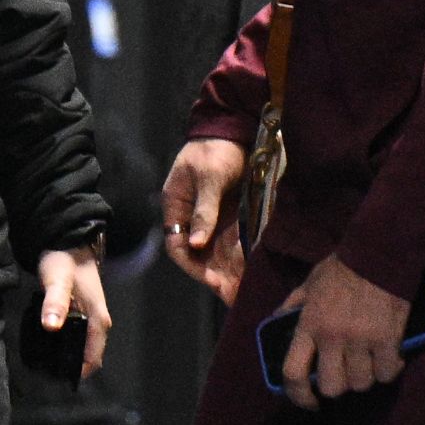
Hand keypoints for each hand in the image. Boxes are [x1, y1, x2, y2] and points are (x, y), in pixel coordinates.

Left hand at [38, 246, 113, 381]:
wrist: (71, 241)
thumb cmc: (64, 261)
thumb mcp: (57, 280)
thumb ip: (55, 302)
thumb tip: (51, 327)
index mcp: (98, 320)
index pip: (93, 360)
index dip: (76, 373)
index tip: (53, 378)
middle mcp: (99, 323)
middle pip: (89, 356)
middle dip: (70, 367)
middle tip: (43, 372)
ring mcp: (93, 318)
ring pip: (84, 347)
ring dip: (68, 356)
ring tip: (43, 361)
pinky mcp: (84, 313)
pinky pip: (78, 337)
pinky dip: (66, 344)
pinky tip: (48, 344)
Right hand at [161, 137, 249, 303]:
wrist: (234, 127)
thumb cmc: (217, 149)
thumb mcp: (210, 179)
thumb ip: (204, 210)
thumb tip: (196, 244)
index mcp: (175, 205)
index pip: (177, 245)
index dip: (193, 265)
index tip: (212, 281)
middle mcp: (189, 215)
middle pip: (198, 254)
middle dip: (215, 276)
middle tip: (231, 297)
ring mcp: (209, 216)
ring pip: (215, 251)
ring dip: (228, 271)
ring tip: (242, 294)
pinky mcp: (227, 214)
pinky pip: (230, 242)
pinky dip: (238, 257)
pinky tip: (249, 273)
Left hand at [275, 256, 410, 409]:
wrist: (380, 253)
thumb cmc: (342, 268)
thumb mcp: (309, 283)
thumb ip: (292, 305)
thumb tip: (276, 322)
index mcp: (309, 326)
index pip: (294, 373)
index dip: (299, 396)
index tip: (310, 402)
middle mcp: (332, 338)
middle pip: (332, 387)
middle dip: (339, 386)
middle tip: (346, 373)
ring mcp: (361, 341)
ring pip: (361, 383)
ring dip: (365, 378)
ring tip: (369, 363)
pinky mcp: (387, 340)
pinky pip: (386, 373)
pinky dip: (388, 370)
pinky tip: (389, 358)